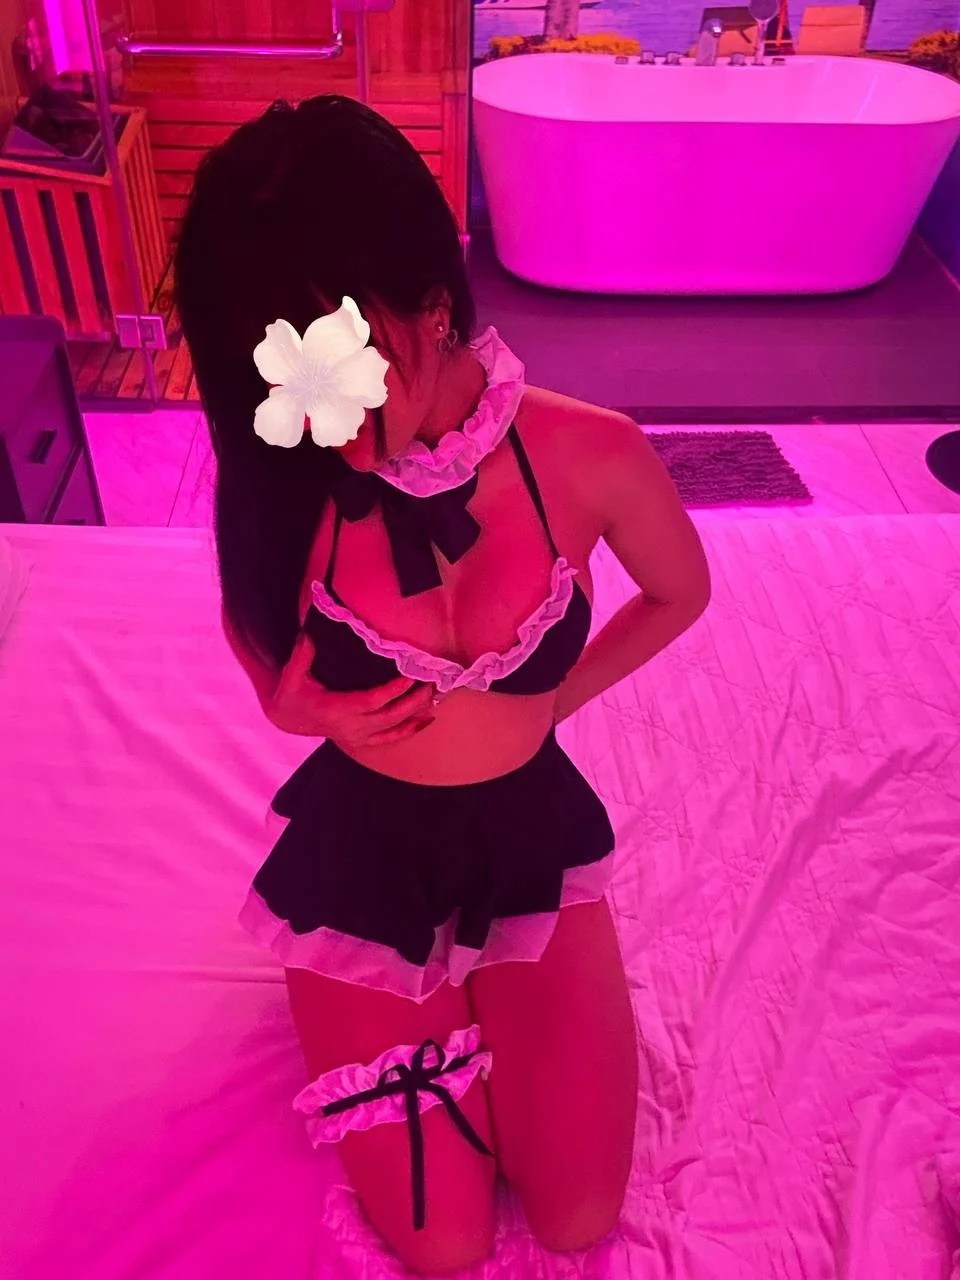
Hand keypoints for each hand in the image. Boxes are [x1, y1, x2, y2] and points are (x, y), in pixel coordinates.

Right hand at [265, 630, 438, 745]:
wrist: (289, 721)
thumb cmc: (292, 696)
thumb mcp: (292, 676)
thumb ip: (302, 656)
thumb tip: (308, 634)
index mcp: (336, 710)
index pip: (371, 701)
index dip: (393, 690)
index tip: (410, 676)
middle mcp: (350, 727)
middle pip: (389, 716)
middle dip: (412, 701)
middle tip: (430, 683)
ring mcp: (357, 737)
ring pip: (393, 728)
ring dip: (415, 713)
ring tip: (434, 697)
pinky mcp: (362, 741)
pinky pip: (390, 738)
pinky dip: (410, 730)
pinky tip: (427, 719)